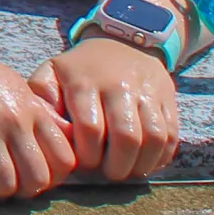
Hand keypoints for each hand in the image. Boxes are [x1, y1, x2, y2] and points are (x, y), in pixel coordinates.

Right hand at [0, 38, 76, 198]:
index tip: (36, 174)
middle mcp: (12, 121)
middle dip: (25, 190)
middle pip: (37, 179)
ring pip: (4, 184)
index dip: (55, 177)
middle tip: (11, 182)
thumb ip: (41, 114)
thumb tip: (68, 136)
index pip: (65, 159)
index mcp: (32, 109)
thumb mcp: (16, 87)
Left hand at [31, 35, 183, 182]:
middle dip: (117, 166)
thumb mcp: (52, 72)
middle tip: (108, 174)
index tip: (83, 164)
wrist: (124, 41)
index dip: (88, 155)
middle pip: (126, 137)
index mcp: (86, 82)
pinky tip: (146, 162)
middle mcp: (119, 86)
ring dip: (141, 165)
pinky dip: (161, 156)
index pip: (91, 128)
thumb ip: (41, 97)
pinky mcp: (167, 99)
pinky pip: (172, 135)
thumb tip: (48, 127)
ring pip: (154, 138)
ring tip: (126, 171)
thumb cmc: (82, 68)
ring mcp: (147, 92)